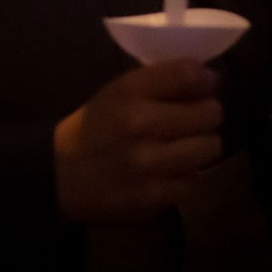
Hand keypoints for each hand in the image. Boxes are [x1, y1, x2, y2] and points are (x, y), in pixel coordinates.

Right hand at [53, 60, 223, 222]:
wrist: (60, 175)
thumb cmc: (95, 127)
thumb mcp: (119, 91)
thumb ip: (163, 80)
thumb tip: (212, 79)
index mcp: (129, 91)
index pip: (188, 74)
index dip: (206, 80)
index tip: (205, 86)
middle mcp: (141, 124)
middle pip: (209, 113)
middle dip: (207, 115)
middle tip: (195, 120)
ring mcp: (148, 163)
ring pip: (209, 148)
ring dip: (202, 145)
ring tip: (185, 146)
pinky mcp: (153, 196)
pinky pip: (193, 180)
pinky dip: (185, 175)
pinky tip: (168, 171)